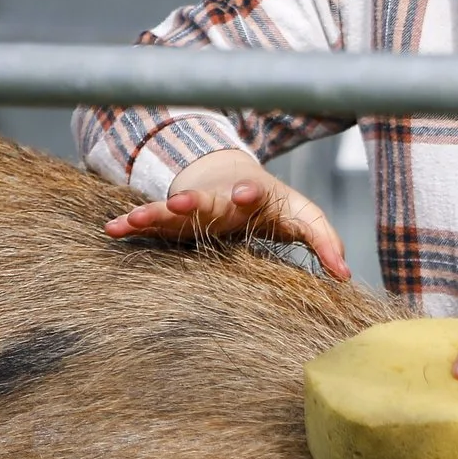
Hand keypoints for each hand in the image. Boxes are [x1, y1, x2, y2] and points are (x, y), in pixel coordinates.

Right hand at [104, 148, 350, 281]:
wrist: (235, 181)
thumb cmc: (274, 206)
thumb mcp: (303, 218)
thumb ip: (325, 241)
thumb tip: (345, 277)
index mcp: (255, 195)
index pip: (256, 193)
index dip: (251, 193)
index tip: (246, 193)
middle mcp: (220, 198)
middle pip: (208, 199)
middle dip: (195, 199)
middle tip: (182, 200)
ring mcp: (194, 206)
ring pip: (173, 209)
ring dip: (156, 212)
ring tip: (136, 217)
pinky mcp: (174, 219)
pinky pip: (150, 222)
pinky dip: (131, 224)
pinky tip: (112, 229)